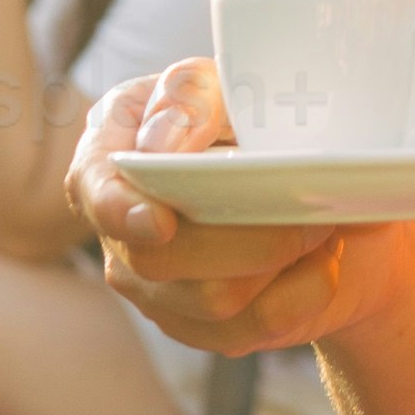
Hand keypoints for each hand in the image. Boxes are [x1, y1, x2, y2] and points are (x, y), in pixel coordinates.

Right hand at [74, 61, 363, 358]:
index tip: (160, 222)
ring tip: (320, 225)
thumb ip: (190, 96)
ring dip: (282, 263)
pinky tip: (318, 261)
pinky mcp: (201, 329)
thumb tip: (162, 144)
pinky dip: (302, 293)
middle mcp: (122, 232)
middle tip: (309, 207)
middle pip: (160, 260)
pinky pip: (253, 330)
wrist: (313, 191)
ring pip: (214, 301)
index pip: (94, 190)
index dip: (120, 211)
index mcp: (112, 156)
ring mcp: (157, 290)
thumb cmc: (248, 121)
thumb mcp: (226, 84)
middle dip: (246, 235)